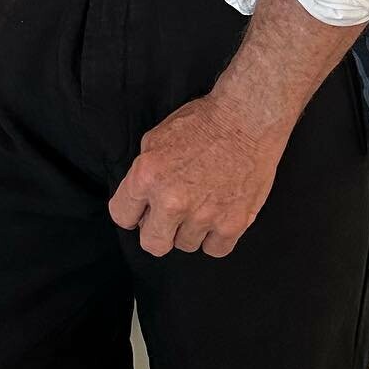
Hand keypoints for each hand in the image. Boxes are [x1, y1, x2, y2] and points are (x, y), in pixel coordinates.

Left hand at [109, 92, 286, 257]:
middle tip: (169, 216)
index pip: (122, 216)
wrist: (246, 119)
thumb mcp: (155, 139)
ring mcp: (203, 215)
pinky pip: (215, 250)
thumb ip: (143, 174)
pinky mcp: (232, 224)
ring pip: (185, 245)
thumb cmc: (202, 123)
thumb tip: (140, 201)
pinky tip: (217, 216)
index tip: (142, 210)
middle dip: (157, 231)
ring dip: (190, 230)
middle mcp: (171, 200)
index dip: (132, 213)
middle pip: (152, 244)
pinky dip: (216, 238)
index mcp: (147, 176)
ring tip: (201, 205)